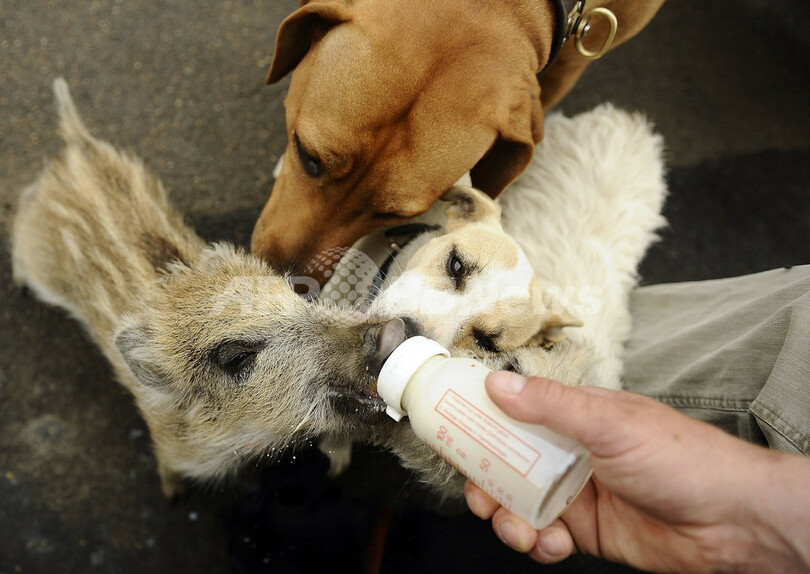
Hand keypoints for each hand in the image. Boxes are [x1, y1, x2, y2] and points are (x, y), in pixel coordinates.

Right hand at [464, 371, 809, 572]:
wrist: (732, 522)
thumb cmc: (683, 458)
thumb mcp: (611, 423)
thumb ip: (551, 406)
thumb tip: (499, 385)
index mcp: (573, 416)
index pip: (513, 410)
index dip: (479, 420)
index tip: (450, 429)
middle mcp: (568, 452)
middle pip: (505, 462)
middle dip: (485, 480)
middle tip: (481, 493)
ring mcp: (574, 492)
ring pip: (517, 502)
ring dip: (507, 518)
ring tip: (520, 528)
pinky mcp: (584, 531)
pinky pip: (541, 536)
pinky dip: (537, 543)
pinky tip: (551, 543)